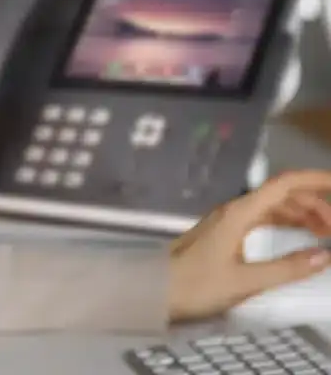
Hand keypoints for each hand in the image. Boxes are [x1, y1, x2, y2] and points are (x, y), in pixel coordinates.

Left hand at [168, 169, 330, 322]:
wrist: (157, 289)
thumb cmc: (198, 285)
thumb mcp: (247, 281)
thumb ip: (287, 268)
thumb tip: (327, 255)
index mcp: (240, 212)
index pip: (283, 185)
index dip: (313, 180)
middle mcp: (235, 209)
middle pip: (280, 195)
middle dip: (312, 204)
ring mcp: (228, 220)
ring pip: (271, 207)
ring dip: (300, 214)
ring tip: (325, 233)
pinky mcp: (225, 233)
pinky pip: (261, 219)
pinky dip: (284, 223)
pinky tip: (297, 237)